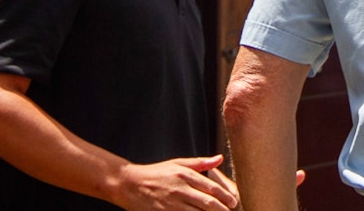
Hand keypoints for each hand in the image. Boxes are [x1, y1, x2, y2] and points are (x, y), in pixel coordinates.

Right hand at [115, 155, 239, 210]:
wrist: (130, 184)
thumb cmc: (156, 173)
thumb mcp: (178, 163)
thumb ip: (200, 163)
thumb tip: (220, 158)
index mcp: (185, 175)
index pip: (211, 187)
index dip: (225, 196)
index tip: (233, 202)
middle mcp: (180, 189)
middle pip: (207, 203)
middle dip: (222, 209)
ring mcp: (171, 204)